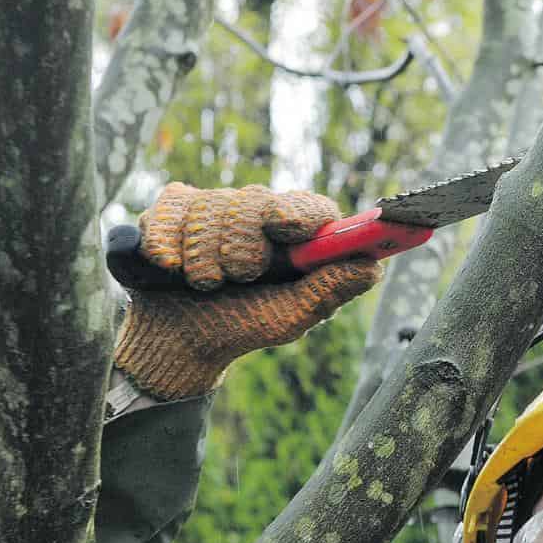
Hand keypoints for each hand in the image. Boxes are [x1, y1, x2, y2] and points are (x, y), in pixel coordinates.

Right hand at [114, 183, 381, 399]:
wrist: (182, 341)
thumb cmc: (245, 325)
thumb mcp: (290, 318)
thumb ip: (327, 291)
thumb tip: (373, 268)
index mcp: (296, 235)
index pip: (311, 206)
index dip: (300, 212)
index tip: (288, 225)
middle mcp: (259, 212)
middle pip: (255, 201)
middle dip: (242, 246)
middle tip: (239, 277)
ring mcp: (215, 206)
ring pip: (210, 208)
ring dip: (205, 258)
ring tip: (206, 285)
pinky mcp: (172, 209)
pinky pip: (171, 210)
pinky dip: (169, 244)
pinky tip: (170, 268)